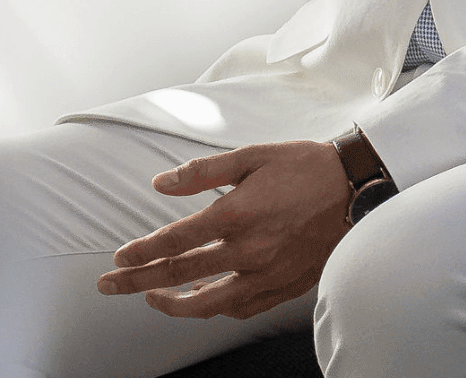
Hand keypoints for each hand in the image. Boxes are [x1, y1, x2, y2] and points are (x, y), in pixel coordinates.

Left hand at [95, 140, 350, 319]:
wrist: (355, 188)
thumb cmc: (305, 166)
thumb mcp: (252, 155)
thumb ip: (204, 172)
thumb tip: (161, 183)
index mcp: (236, 215)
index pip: (175, 242)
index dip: (141, 253)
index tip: (118, 259)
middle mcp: (247, 251)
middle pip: (181, 276)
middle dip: (138, 282)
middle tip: (110, 286)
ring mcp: (266, 274)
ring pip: (207, 304)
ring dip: (172, 304)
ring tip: (150, 299)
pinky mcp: (283, 287)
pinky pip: (239, 309)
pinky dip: (213, 309)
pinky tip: (201, 302)